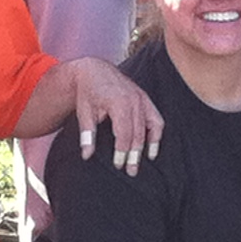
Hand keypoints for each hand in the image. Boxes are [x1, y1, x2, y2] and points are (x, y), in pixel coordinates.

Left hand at [64, 56, 163, 172]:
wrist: (95, 70)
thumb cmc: (88, 91)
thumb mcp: (83, 111)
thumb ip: (87, 134)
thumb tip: (87, 154)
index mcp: (118, 102)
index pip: (124, 133)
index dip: (122, 151)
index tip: (118, 165)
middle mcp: (134, 100)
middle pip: (137, 133)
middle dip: (134, 154)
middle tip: (131, 171)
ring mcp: (142, 99)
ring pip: (149, 128)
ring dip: (146, 147)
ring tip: (143, 163)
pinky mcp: (146, 100)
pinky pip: (157, 119)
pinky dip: (156, 135)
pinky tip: (152, 150)